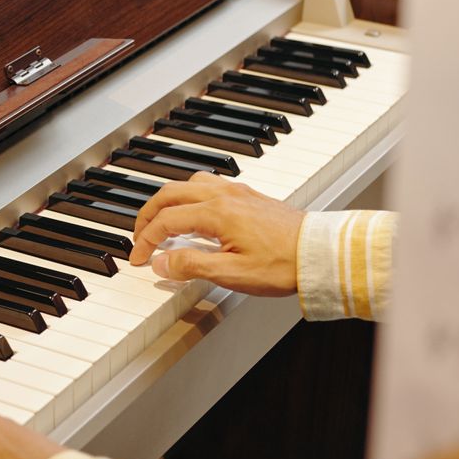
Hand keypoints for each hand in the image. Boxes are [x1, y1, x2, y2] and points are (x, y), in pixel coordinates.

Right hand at [127, 173, 304, 295]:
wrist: (320, 253)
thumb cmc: (283, 264)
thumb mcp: (232, 274)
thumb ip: (192, 266)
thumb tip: (161, 263)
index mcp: (216, 213)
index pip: (166, 221)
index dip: (146, 240)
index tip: (139, 258)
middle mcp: (224, 195)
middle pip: (170, 194)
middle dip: (148, 215)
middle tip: (139, 236)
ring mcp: (237, 192)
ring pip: (189, 184)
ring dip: (168, 201)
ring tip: (162, 221)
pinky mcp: (249, 196)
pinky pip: (208, 185)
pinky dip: (189, 196)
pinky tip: (195, 213)